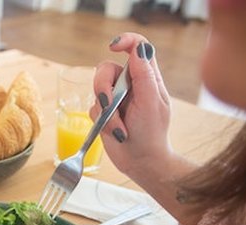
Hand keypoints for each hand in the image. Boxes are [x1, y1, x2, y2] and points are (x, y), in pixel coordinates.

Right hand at [90, 33, 172, 177]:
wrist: (141, 162)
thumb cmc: (152, 134)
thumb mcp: (152, 103)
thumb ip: (144, 76)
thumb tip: (140, 49)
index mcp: (146, 78)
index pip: (137, 47)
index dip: (125, 41)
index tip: (114, 47)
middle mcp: (129, 84)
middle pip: (106, 68)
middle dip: (102, 87)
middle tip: (108, 104)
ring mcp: (115, 99)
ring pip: (96, 90)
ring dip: (106, 113)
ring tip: (119, 128)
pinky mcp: (104, 113)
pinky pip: (93, 108)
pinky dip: (102, 123)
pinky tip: (116, 134)